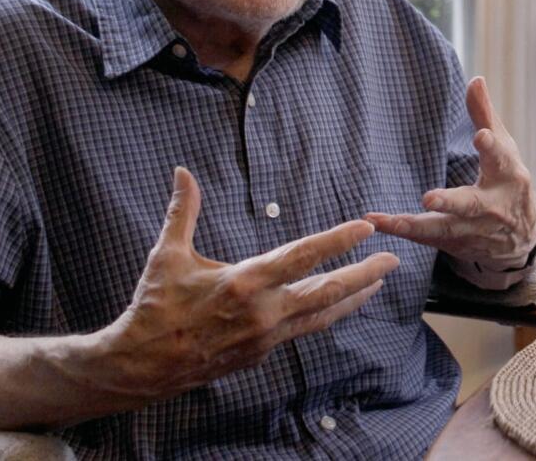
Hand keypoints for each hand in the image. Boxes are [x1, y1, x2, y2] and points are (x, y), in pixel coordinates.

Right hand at [94, 167, 398, 400]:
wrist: (143, 365)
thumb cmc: (155, 306)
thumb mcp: (166, 254)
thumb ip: (183, 211)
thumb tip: (182, 171)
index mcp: (244, 283)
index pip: (302, 256)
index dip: (338, 240)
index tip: (366, 227)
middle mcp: (262, 312)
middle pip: (326, 291)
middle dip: (363, 274)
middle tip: (393, 259)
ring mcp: (265, 337)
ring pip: (321, 315)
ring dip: (352, 297)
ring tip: (378, 282)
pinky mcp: (261, 353)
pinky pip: (304, 329)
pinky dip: (327, 314)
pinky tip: (339, 304)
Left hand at [365, 77, 535, 268]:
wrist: (521, 239)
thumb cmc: (507, 180)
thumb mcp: (504, 147)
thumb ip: (485, 115)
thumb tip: (475, 79)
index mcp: (507, 175)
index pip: (500, 158)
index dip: (491, 147)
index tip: (480, 136)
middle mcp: (492, 206)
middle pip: (470, 205)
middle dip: (450, 202)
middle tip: (428, 197)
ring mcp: (475, 230)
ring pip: (444, 229)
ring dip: (414, 225)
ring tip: (384, 220)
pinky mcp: (457, 244)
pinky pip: (428, 240)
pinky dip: (404, 232)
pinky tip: (378, 223)